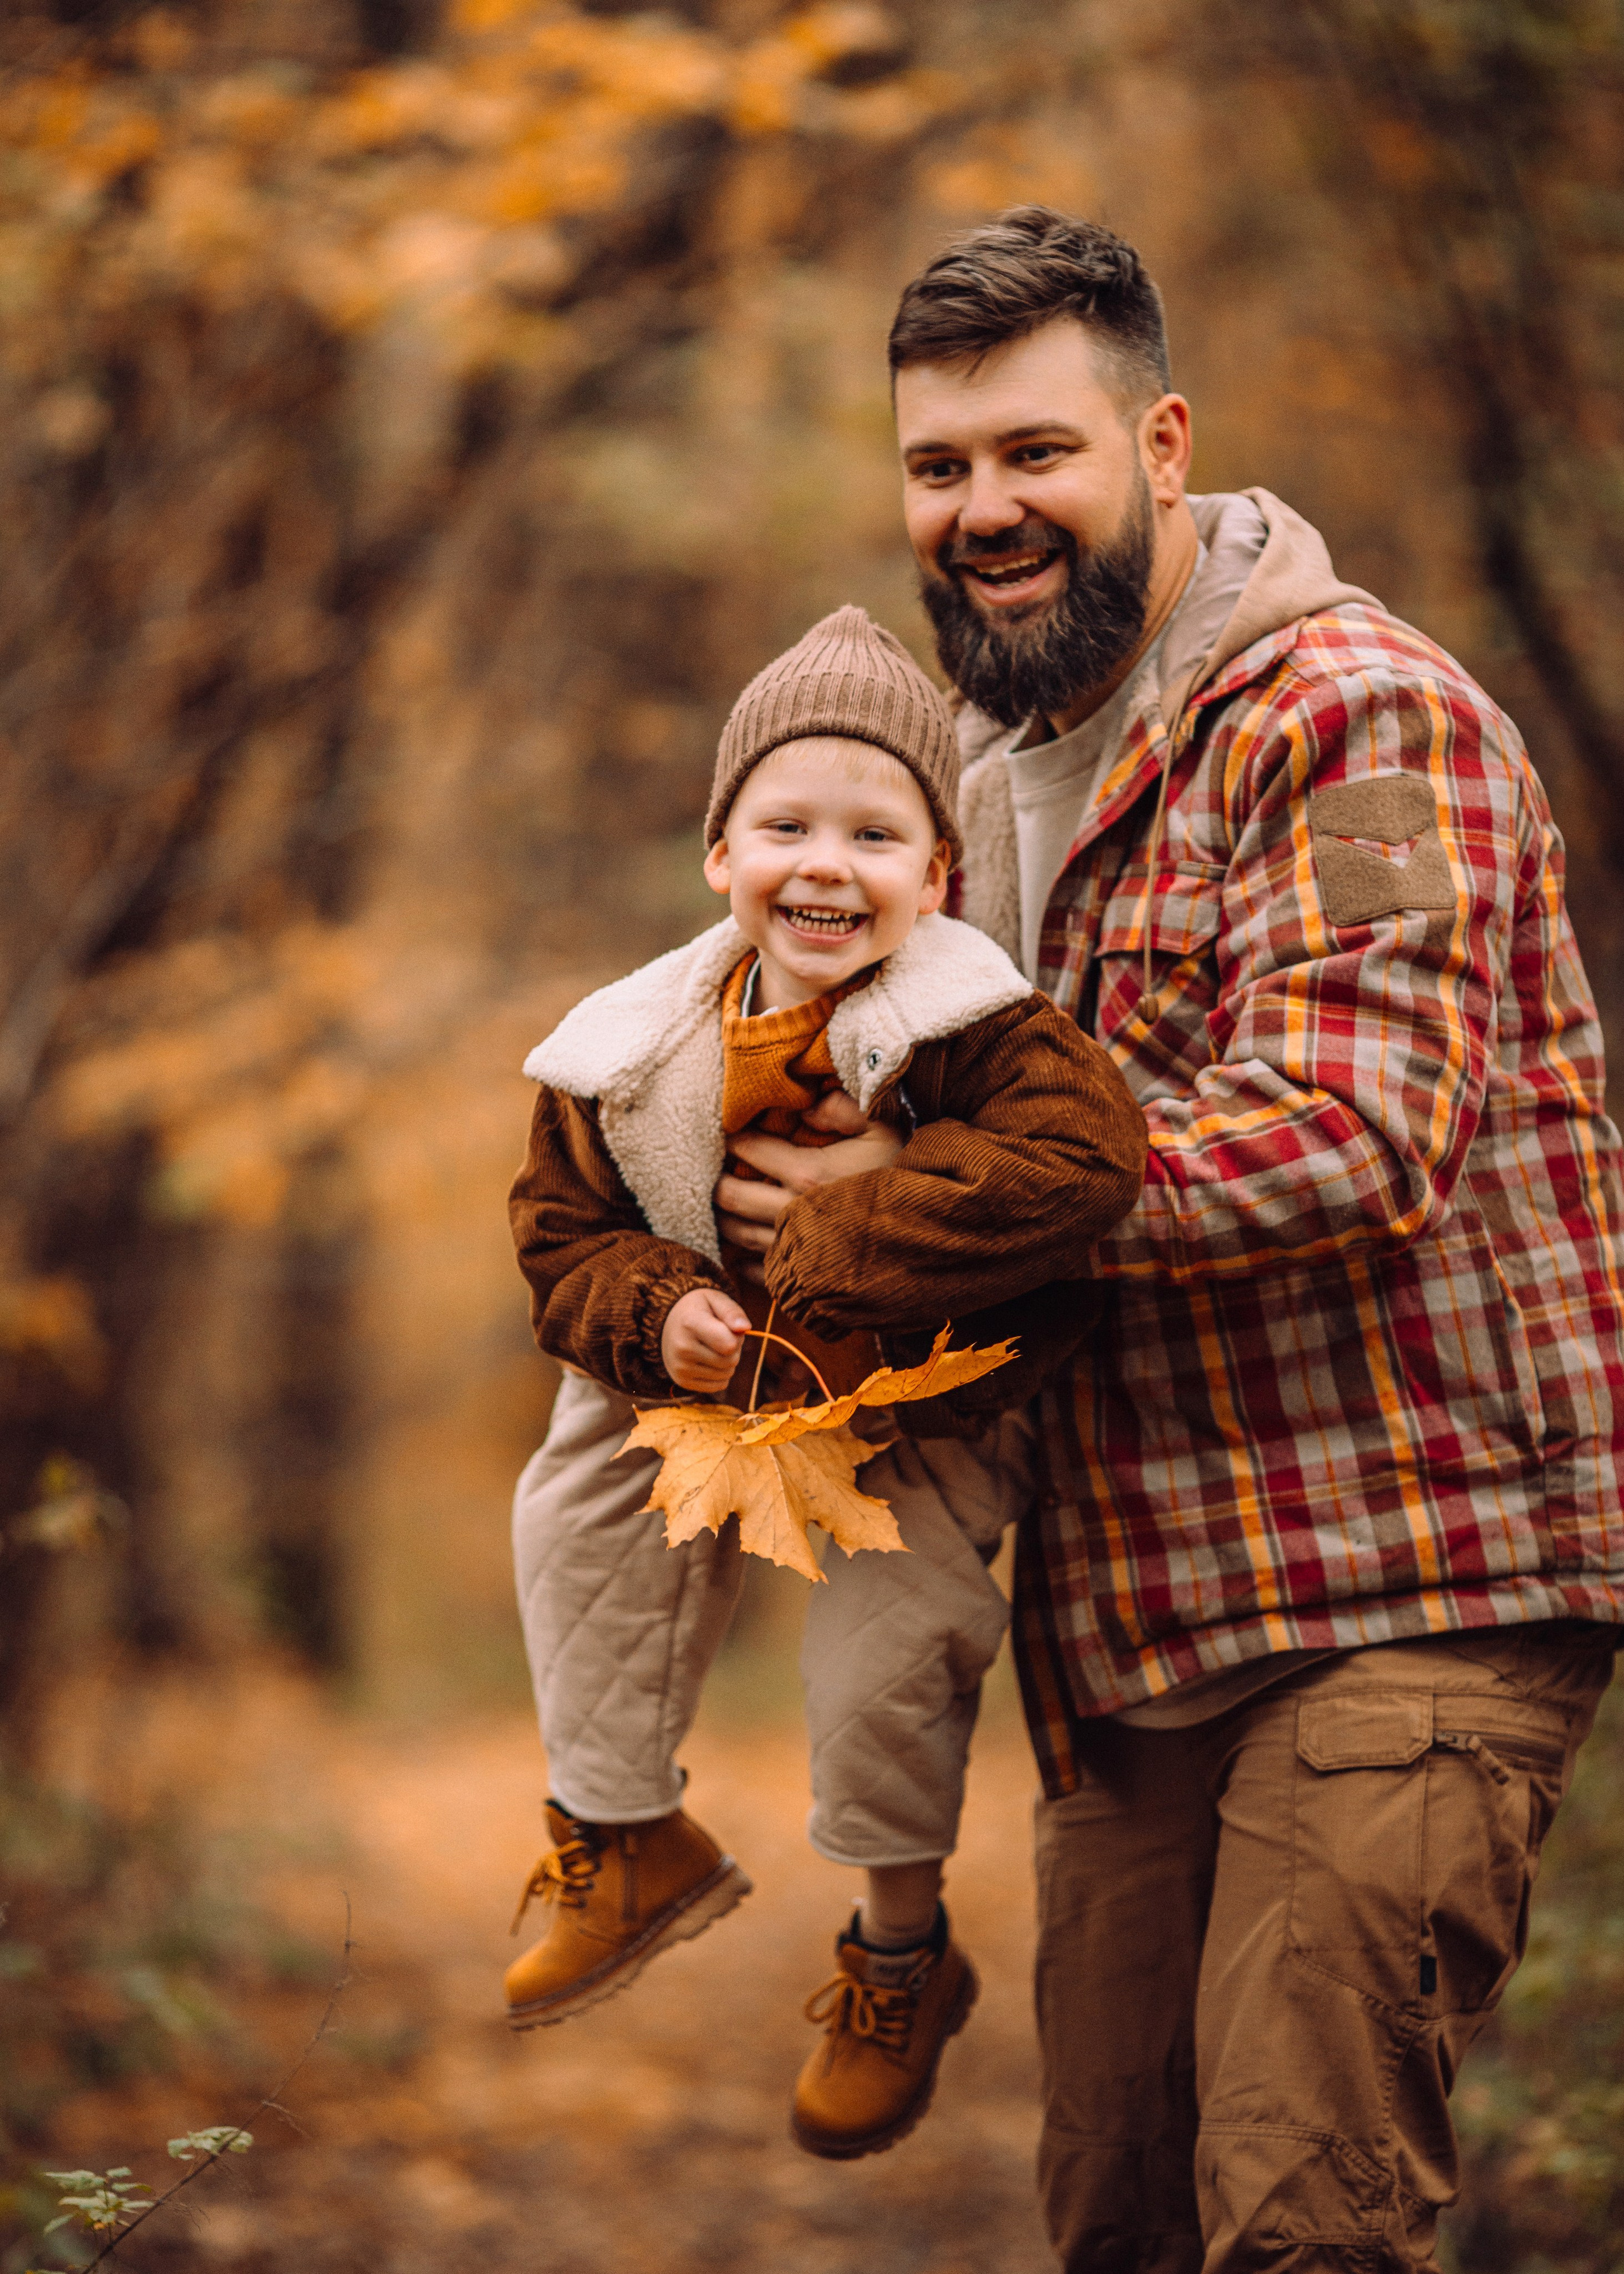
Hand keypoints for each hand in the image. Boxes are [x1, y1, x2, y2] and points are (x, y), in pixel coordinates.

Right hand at [661, 1288, 750, 1393]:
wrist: (669, 1325)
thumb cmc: (698, 1309)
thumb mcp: (714, 1299)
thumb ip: (731, 1311)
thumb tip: (745, 1328)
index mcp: (690, 1323)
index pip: (730, 1345)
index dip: (737, 1336)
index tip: (728, 1327)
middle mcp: (682, 1348)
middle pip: (731, 1361)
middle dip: (734, 1349)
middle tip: (722, 1336)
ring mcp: (680, 1368)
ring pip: (727, 1374)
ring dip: (728, 1362)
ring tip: (714, 1347)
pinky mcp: (682, 1381)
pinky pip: (719, 1386)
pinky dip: (720, 1375)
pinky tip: (709, 1360)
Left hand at [715, 1096, 904, 1271]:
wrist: (935, 1233)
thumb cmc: (909, 1174)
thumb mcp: (883, 1126)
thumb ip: (841, 1107)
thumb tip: (805, 1105)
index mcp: (809, 1174)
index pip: (747, 1150)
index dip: (733, 1137)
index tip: (729, 1131)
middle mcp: (794, 1215)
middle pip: (728, 1197)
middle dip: (715, 1180)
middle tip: (716, 1169)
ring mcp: (796, 1252)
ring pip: (736, 1235)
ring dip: (723, 1217)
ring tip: (722, 1202)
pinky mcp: (803, 1279)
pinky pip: (758, 1271)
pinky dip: (743, 1258)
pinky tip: (745, 1244)